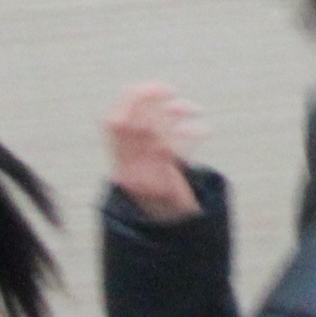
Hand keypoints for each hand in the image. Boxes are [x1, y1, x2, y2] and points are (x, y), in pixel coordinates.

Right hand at [104, 83, 207, 222]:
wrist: (173, 229)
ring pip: (152, 134)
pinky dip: (189, 133)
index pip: (112, 122)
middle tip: (172, 91)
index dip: (130, 99)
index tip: (153, 87)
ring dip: (175, 113)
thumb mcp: (147, 167)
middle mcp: (127, 171)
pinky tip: (203, 130)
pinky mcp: (164, 186)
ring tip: (195, 110)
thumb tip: (157, 98)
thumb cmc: (165, 191)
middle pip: (129, 124)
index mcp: (120, 163)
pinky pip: (172, 150)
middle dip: (151, 100)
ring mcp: (144, 179)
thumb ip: (145, 140)